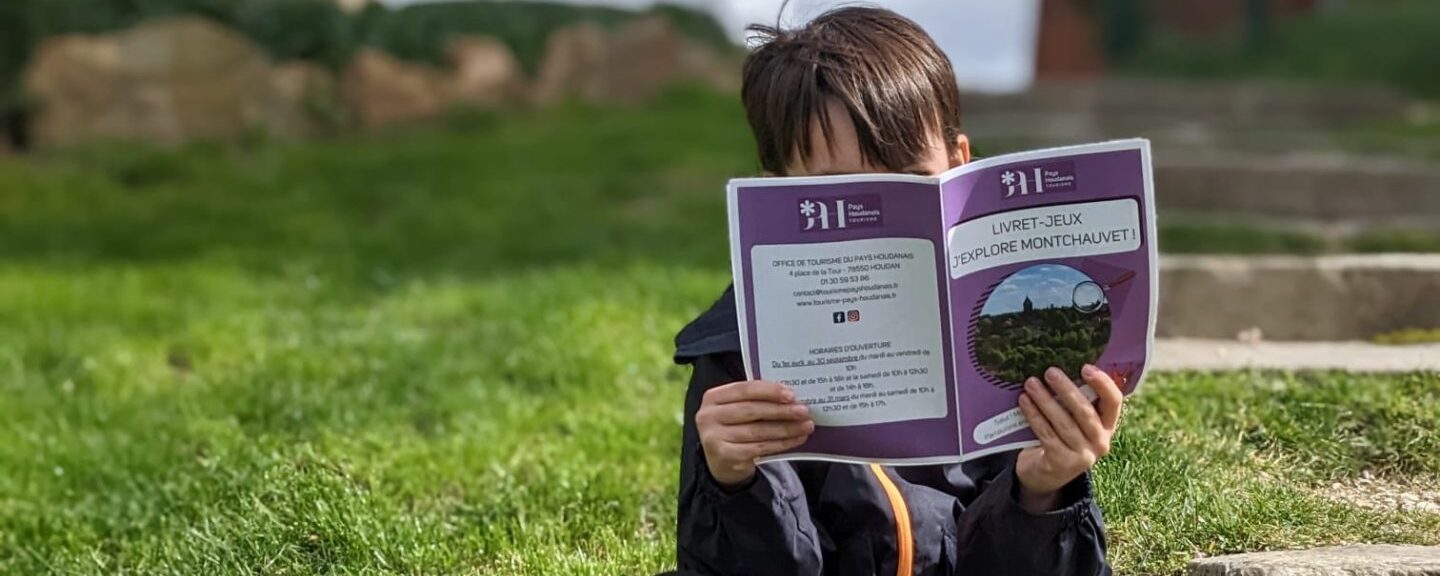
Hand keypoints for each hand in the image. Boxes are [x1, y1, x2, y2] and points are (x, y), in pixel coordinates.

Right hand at [696, 380, 814, 488]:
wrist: (721, 461)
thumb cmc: (735, 428)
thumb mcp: (737, 409)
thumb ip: (756, 400)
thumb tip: (792, 397)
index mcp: (712, 397)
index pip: (744, 389)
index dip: (769, 391)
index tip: (791, 394)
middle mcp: (708, 416)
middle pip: (751, 410)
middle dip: (781, 410)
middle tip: (803, 411)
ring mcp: (713, 437)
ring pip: (757, 431)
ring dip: (785, 428)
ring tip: (805, 426)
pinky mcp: (724, 456)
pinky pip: (759, 448)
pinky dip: (780, 444)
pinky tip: (795, 440)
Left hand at [1015, 364, 1122, 512]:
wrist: (1047, 474)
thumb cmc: (1061, 437)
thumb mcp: (1075, 421)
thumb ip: (1075, 401)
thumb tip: (1060, 367)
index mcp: (1108, 426)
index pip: (1114, 402)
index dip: (1103, 384)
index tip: (1086, 367)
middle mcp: (1100, 442)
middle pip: (1085, 412)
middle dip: (1066, 389)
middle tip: (1049, 371)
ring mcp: (1083, 455)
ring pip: (1063, 423)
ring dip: (1045, 400)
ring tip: (1031, 383)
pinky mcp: (1062, 463)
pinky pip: (1047, 434)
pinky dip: (1034, 416)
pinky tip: (1024, 402)